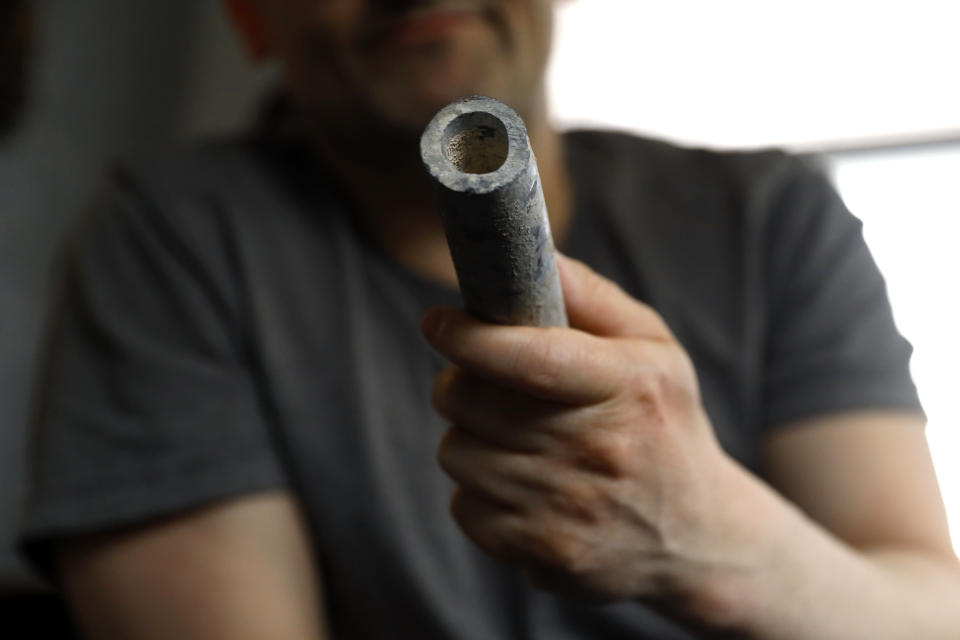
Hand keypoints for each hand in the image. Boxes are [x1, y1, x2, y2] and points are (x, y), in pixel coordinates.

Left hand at [421, 254, 757, 603]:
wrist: (698, 538)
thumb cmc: (665, 425)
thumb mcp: (655, 351)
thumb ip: (593, 298)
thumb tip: (534, 254)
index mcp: (628, 388)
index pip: (530, 358)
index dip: (469, 337)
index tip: (438, 321)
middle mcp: (597, 452)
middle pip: (472, 402)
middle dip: (458, 381)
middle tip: (476, 379)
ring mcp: (568, 511)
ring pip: (457, 454)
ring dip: (467, 437)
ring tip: (508, 436)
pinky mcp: (543, 556)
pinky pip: (463, 507)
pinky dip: (477, 491)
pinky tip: (519, 485)